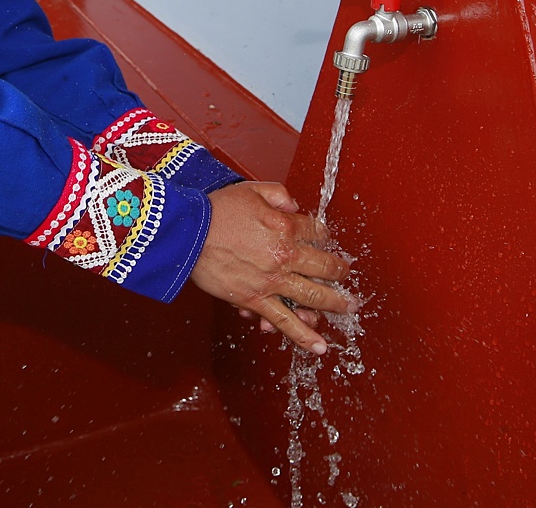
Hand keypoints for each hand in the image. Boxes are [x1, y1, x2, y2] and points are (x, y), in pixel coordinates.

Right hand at [189, 182, 352, 354]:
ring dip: (335, 304)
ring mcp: (271, 280)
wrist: (188, 233)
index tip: (323, 240)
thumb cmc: (215, 210)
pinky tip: (320, 346)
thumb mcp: (251, 189)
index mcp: (285, 226)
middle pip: (324, 267)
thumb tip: (294, 206)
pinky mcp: (255, 300)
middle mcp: (284, 255)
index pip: (317, 232)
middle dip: (340, 272)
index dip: (323, 235)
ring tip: (348, 308)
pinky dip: (304, 335)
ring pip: (312, 297)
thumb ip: (278, 194)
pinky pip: (285, 320)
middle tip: (346, 275)